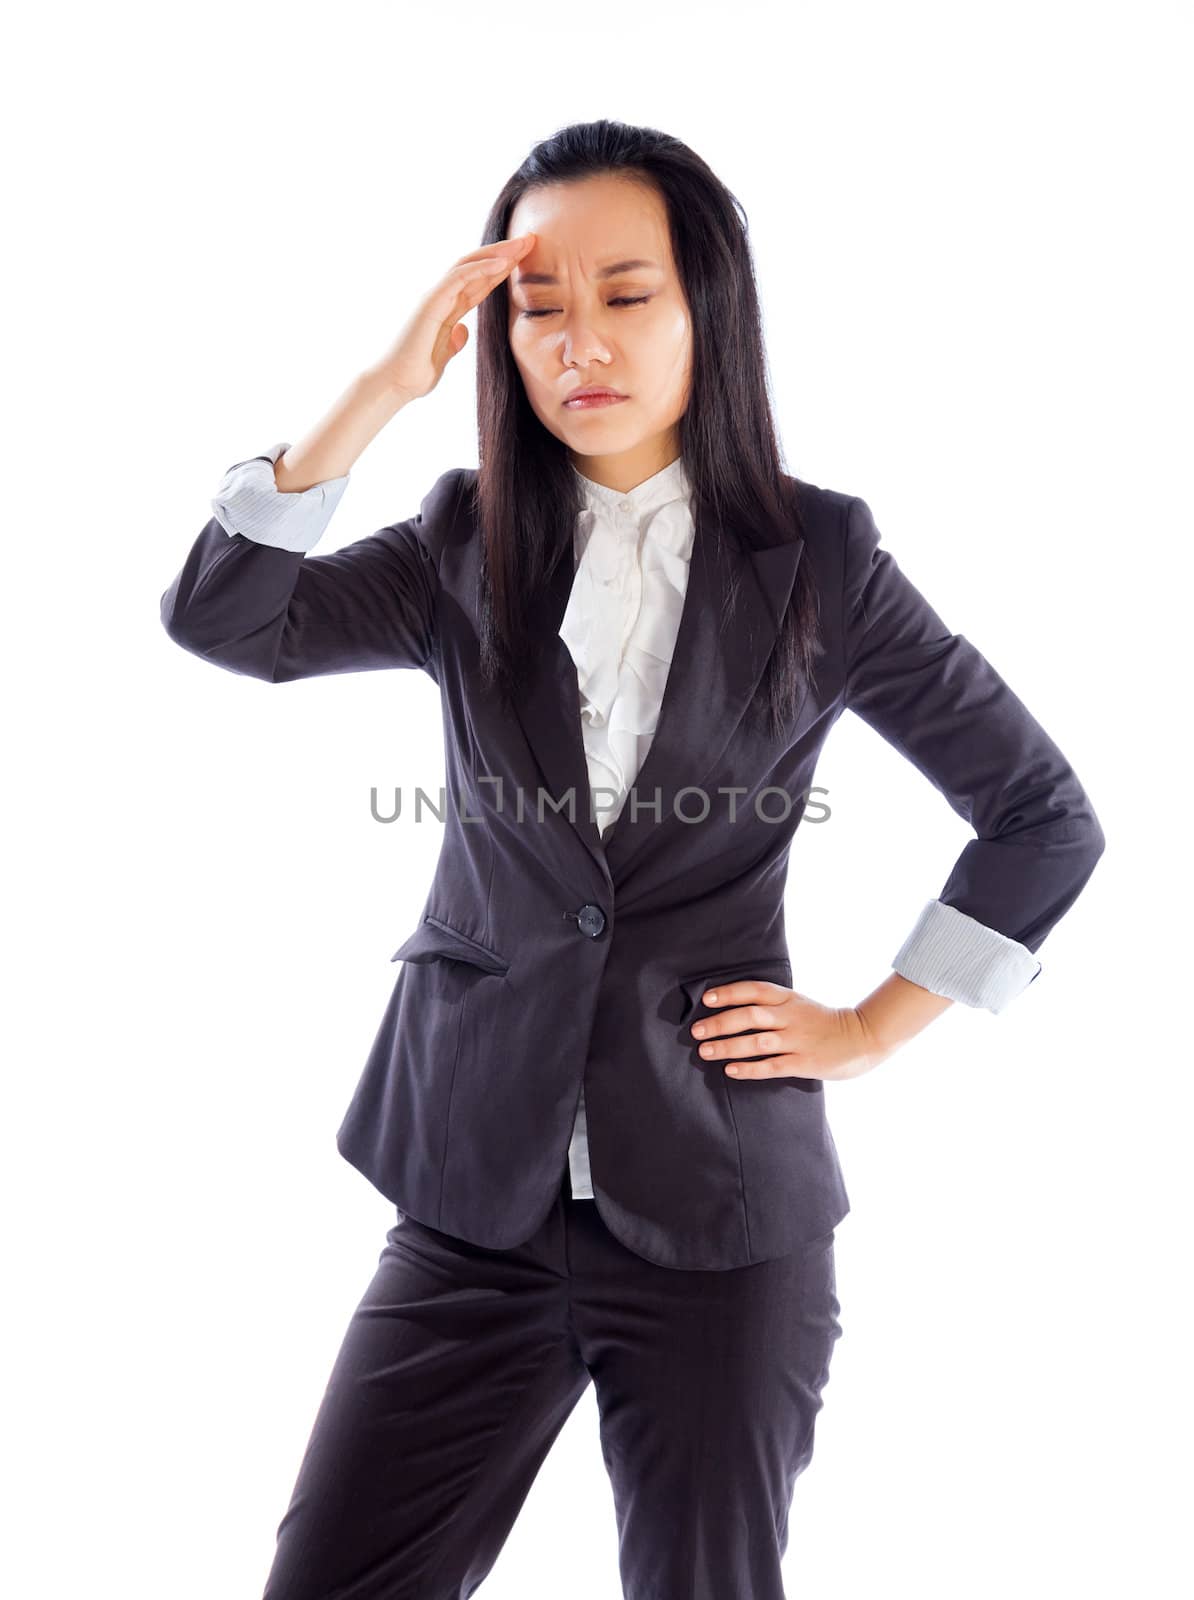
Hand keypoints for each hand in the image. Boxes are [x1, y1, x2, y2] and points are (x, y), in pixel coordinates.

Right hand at [366, 233, 536, 403]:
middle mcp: (440, 297)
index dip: (502, 270)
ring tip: (522, 244)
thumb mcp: (443, 355)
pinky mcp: (431, 302)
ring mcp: (435, 296)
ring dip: (497, 253)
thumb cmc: (415, 373)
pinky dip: (482, 268)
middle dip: (504, 253)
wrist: (395, 384)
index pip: (479, 283)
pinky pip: (460, 277)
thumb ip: (453, 341)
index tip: (525, 260)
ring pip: (469, 264)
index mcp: (446, 309)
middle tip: (531, 240)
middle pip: (477, 267)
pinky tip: (503, 262)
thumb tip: (462, 331)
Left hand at [689, 977, 890, 1080]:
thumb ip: (773, 1005)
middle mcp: (790, 1017)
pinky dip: (749, 1068)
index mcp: (788, 999)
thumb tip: (734, 1008)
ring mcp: (797, 1040)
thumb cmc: (823, 1021)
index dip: (729, 993)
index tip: (707, 999)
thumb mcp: (799, 1004)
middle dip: (720, 1023)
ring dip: (728, 1046)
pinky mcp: (803, 1063)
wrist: (862, 1037)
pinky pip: (771, 1066)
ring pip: (756, 1041)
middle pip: (749, 1016)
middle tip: (696, 1032)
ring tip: (706, 1051)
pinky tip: (731, 1070)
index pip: (754, 990)